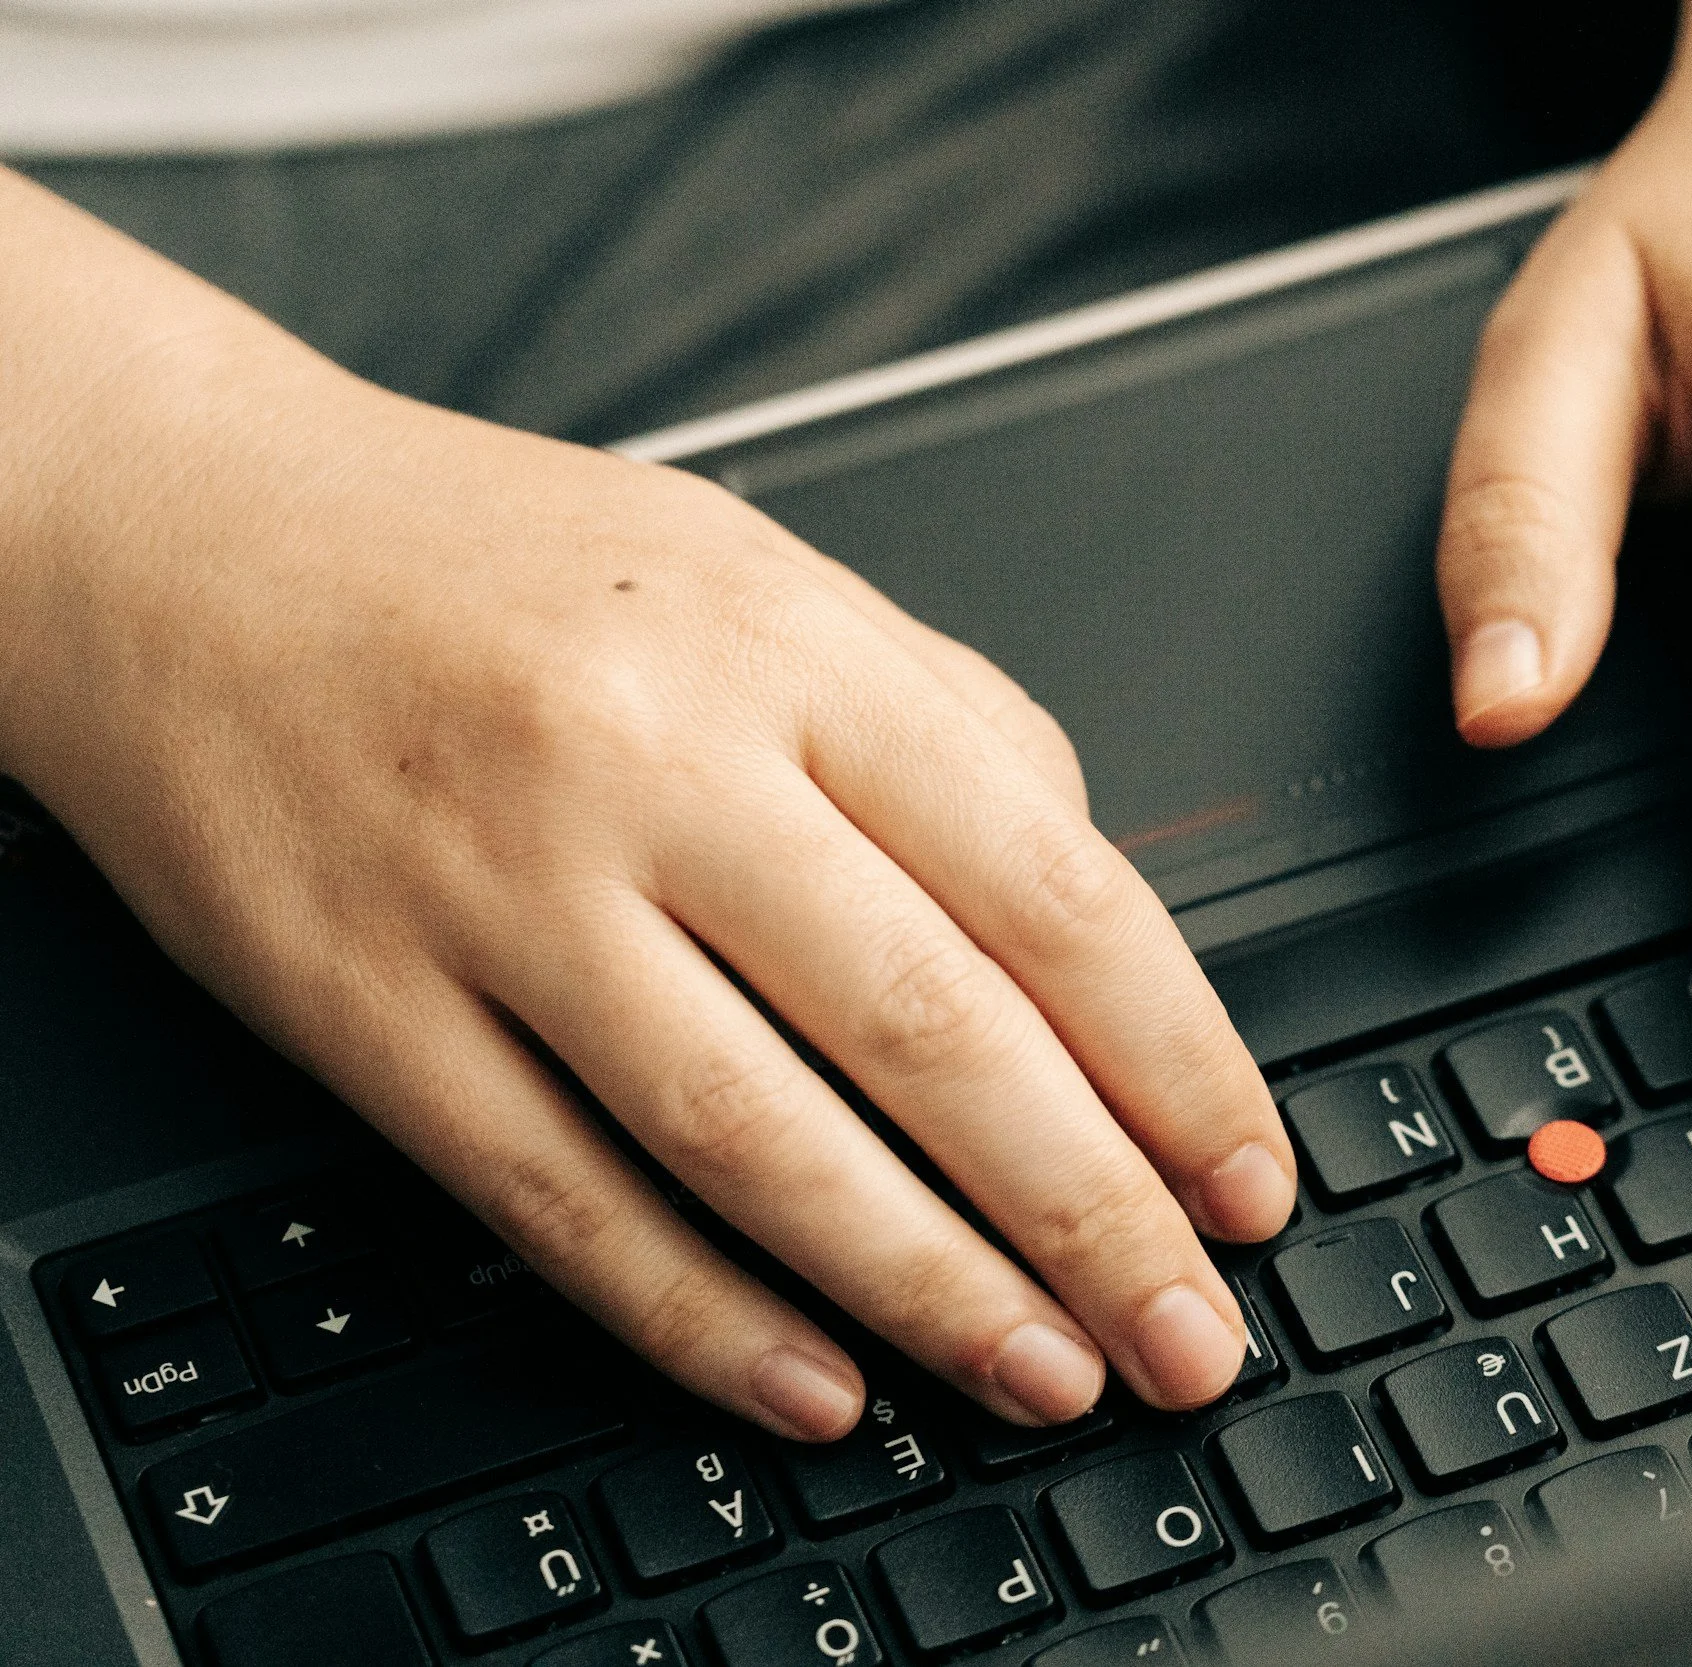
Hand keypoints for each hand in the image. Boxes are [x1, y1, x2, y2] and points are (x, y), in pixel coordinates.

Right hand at [0, 176, 1295, 1437]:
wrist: (192, 538)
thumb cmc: (505, 571)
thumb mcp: (765, 582)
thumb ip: (950, 726)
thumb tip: (1094, 910)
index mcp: (790, 651)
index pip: (1049, 887)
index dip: (1177, 1061)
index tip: (1245, 1177)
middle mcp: (658, 766)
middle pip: (929, 1030)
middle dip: (1089, 1212)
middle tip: (1185, 1329)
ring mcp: (505, 893)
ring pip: (755, 1135)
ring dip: (921, 1286)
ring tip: (1037, 1373)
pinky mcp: (368, 1006)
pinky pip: (560, 1197)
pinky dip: (699, 1314)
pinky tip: (813, 1382)